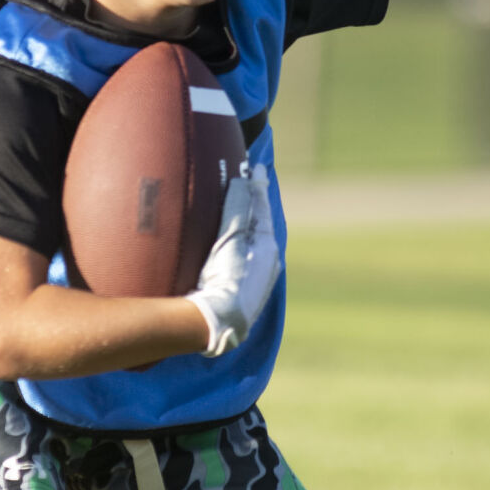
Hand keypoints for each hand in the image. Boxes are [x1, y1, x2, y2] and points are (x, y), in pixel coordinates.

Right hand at [185, 164, 280, 356]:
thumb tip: (243, 181)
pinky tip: (234, 248)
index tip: (257, 166)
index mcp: (267, 245)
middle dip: (255, 205)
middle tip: (250, 185)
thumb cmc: (225, 279)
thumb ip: (236, 209)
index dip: (257, 185)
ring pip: (255, 242)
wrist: (220, 323)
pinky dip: (242, 244)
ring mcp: (259, 278)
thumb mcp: (229, 239)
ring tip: (241, 213)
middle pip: (261, 224)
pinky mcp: (247, 291)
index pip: (261, 207)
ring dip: (248, 225)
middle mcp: (268, 261)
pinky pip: (248, 257)